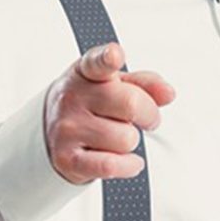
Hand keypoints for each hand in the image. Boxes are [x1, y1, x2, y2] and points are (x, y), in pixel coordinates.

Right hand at [44, 42, 176, 184]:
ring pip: (126, 139)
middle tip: (146, 119)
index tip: (115, 54)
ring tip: (120, 136)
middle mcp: (72, 98)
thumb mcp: (116, 84)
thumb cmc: (92, 104)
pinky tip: (128, 160)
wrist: (52, 133)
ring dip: (132, 142)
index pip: (97, 62)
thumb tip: (168, 93)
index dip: (108, 57)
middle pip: (131, 104)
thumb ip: (145, 83)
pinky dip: (128, 166)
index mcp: (85, 73)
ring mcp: (67, 129)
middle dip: (149, 115)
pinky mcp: (68, 159)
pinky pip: (111, 166)